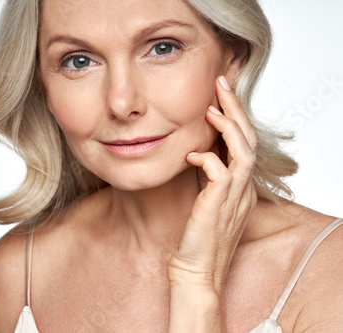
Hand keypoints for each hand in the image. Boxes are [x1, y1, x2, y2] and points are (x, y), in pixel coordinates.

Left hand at [167, 76, 257, 331]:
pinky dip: (207, 158)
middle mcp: (243, 189)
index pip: (244, 144)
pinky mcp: (218, 205)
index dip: (235, 119)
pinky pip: (219, 172)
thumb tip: (198, 152)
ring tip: (213, 106)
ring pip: (242, 151)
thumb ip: (208, 178)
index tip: (220, 97)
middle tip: (221, 84)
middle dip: (236, 110)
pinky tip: (191, 154)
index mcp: (241, 187)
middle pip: (248, 140)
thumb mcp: (206, 201)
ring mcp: (234, 198)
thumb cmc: (197, 239)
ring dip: (228, 126)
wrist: (196, 271)